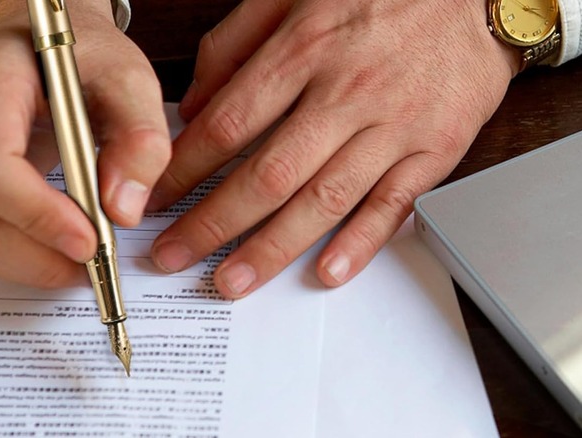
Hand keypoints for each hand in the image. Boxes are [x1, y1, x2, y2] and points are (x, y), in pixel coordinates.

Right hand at [0, 0, 169, 286]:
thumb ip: (140, 140)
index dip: (38, 217)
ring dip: (26, 264)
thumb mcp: (129, 80)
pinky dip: (8, 254)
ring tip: (76, 263)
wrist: (31, 41)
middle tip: (94, 268)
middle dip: (39, 256)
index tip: (90, 242)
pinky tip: (46, 250)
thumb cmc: (78, 56)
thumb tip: (120, 211)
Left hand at [147, 0, 518, 297]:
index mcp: (304, 50)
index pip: (227, 125)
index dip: (184, 170)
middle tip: (173, 255)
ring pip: (323, 200)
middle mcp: (344, 93)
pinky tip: (326, 273)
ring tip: (233, 282)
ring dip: (272, 248)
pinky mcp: (434, 149)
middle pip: (266, 174)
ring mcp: (392, 126)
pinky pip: (392, 205)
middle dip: (211, 223)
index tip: (157, 198)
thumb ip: (234, 42)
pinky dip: (359, 243)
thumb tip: (192, 103)